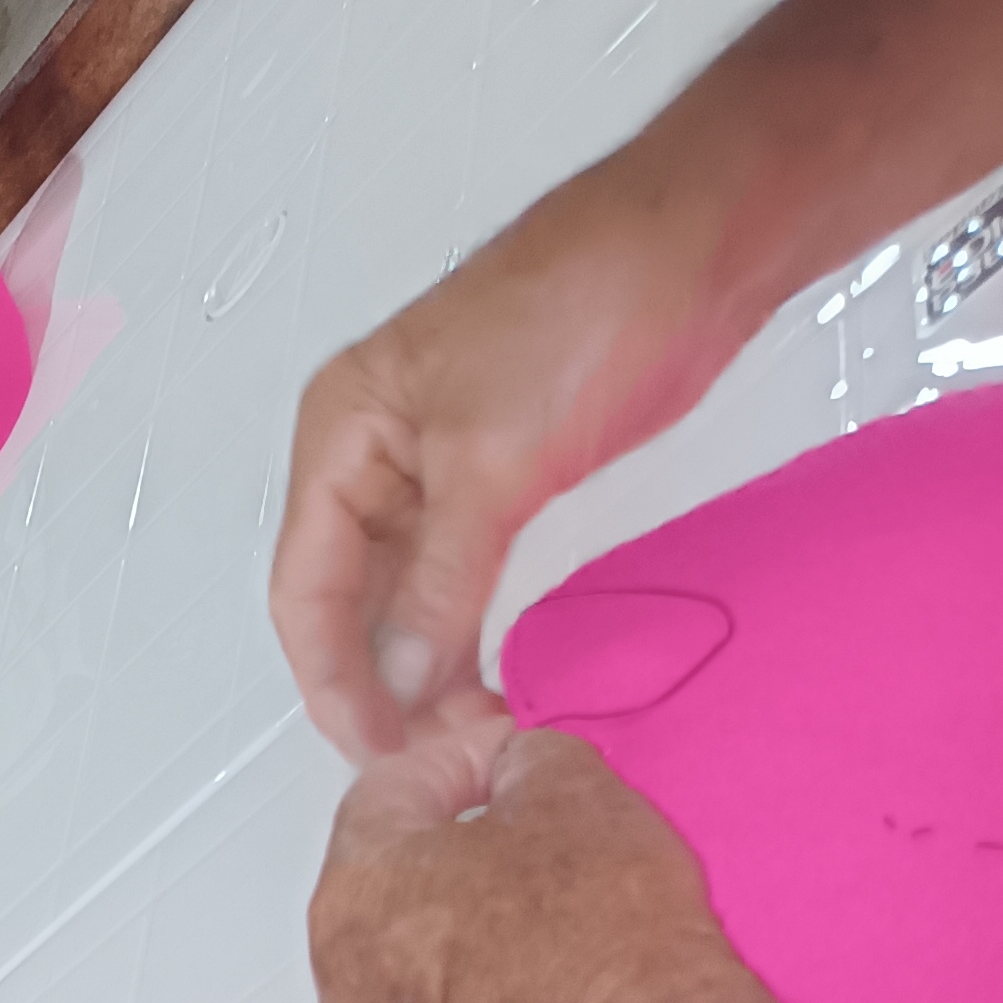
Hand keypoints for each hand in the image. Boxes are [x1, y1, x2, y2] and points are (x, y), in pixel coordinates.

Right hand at [269, 158, 733, 762]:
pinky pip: (457, 583)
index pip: (303, 586)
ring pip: (402, 600)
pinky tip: (489, 683)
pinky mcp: (499, 482)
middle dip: (380, 684)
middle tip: (429, 758)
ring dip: (425, 672)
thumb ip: (437, 580)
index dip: (333, 680)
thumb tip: (400, 679)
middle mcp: (372, 455)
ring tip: (464, 734)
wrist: (699, 245)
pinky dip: (466, 637)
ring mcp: (435, 471)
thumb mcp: (495, 459)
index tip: (377, 748)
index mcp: (340, 431)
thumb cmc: (587, 300)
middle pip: (343, 601)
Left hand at [309, 717, 772, 1002]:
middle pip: (396, 878)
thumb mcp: (571, 788)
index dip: (464, 757)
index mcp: (352, 891)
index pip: (388, 790)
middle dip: (464, 841)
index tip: (516, 756)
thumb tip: (517, 772)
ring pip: (423, 953)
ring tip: (559, 900)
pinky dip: (494, 987)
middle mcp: (347, 981)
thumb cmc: (601, 940)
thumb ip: (523, 758)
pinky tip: (558, 972)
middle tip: (539, 823)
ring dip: (479, 917)